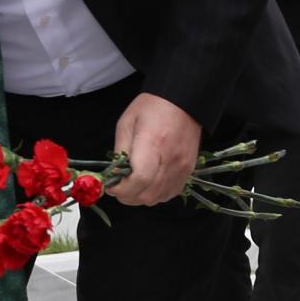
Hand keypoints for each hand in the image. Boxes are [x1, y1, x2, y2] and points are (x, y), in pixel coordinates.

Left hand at [106, 92, 202, 206]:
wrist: (183, 102)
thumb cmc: (152, 108)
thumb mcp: (126, 123)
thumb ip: (120, 152)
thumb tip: (115, 176)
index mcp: (152, 143)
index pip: (138, 179)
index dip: (121, 189)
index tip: (111, 185)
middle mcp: (170, 159)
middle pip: (147, 194)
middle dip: (127, 196)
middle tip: (118, 187)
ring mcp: (182, 167)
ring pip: (157, 198)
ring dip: (140, 197)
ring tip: (132, 186)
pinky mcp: (188, 171)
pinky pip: (169, 194)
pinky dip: (155, 195)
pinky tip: (148, 184)